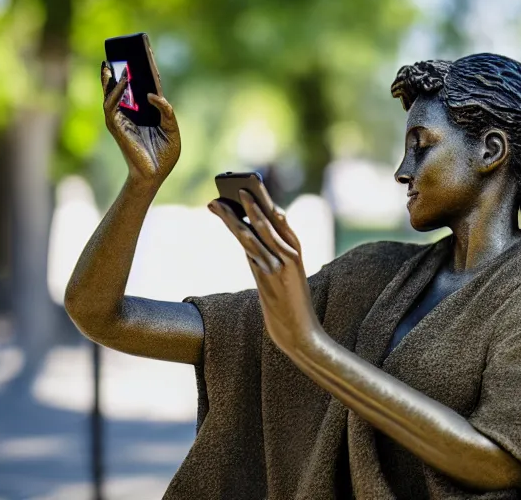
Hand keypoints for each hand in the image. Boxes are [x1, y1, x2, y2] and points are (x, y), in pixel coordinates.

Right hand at [101, 61, 180, 187]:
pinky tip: (123, 83)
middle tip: (124, 53)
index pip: (141, 90)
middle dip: (122, 72)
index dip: (143, 73)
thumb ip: (166, 111)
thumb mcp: (172, 130)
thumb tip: (153, 94)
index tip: (144, 53)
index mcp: (145, 115)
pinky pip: (112, 106)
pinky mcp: (117, 128)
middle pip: (123, 89)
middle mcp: (131, 115)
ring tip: (118, 65)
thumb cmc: (164, 157)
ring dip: (113, 80)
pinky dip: (116, 94)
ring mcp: (122, 121)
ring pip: (111, 95)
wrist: (155, 176)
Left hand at [208, 191, 320, 352]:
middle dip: (251, 202)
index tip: (250, 189)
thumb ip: (267, 256)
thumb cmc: (290, 306)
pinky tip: (230, 225)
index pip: (280, 220)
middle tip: (235, 185)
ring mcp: (280, 265)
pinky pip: (252, 250)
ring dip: (236, 215)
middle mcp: (290, 255)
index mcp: (296, 252)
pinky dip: (242, 234)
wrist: (301, 334)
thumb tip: (244, 236)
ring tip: (219, 203)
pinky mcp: (269, 277)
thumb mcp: (282, 276)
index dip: (264, 203)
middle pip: (267, 221)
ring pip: (255, 233)